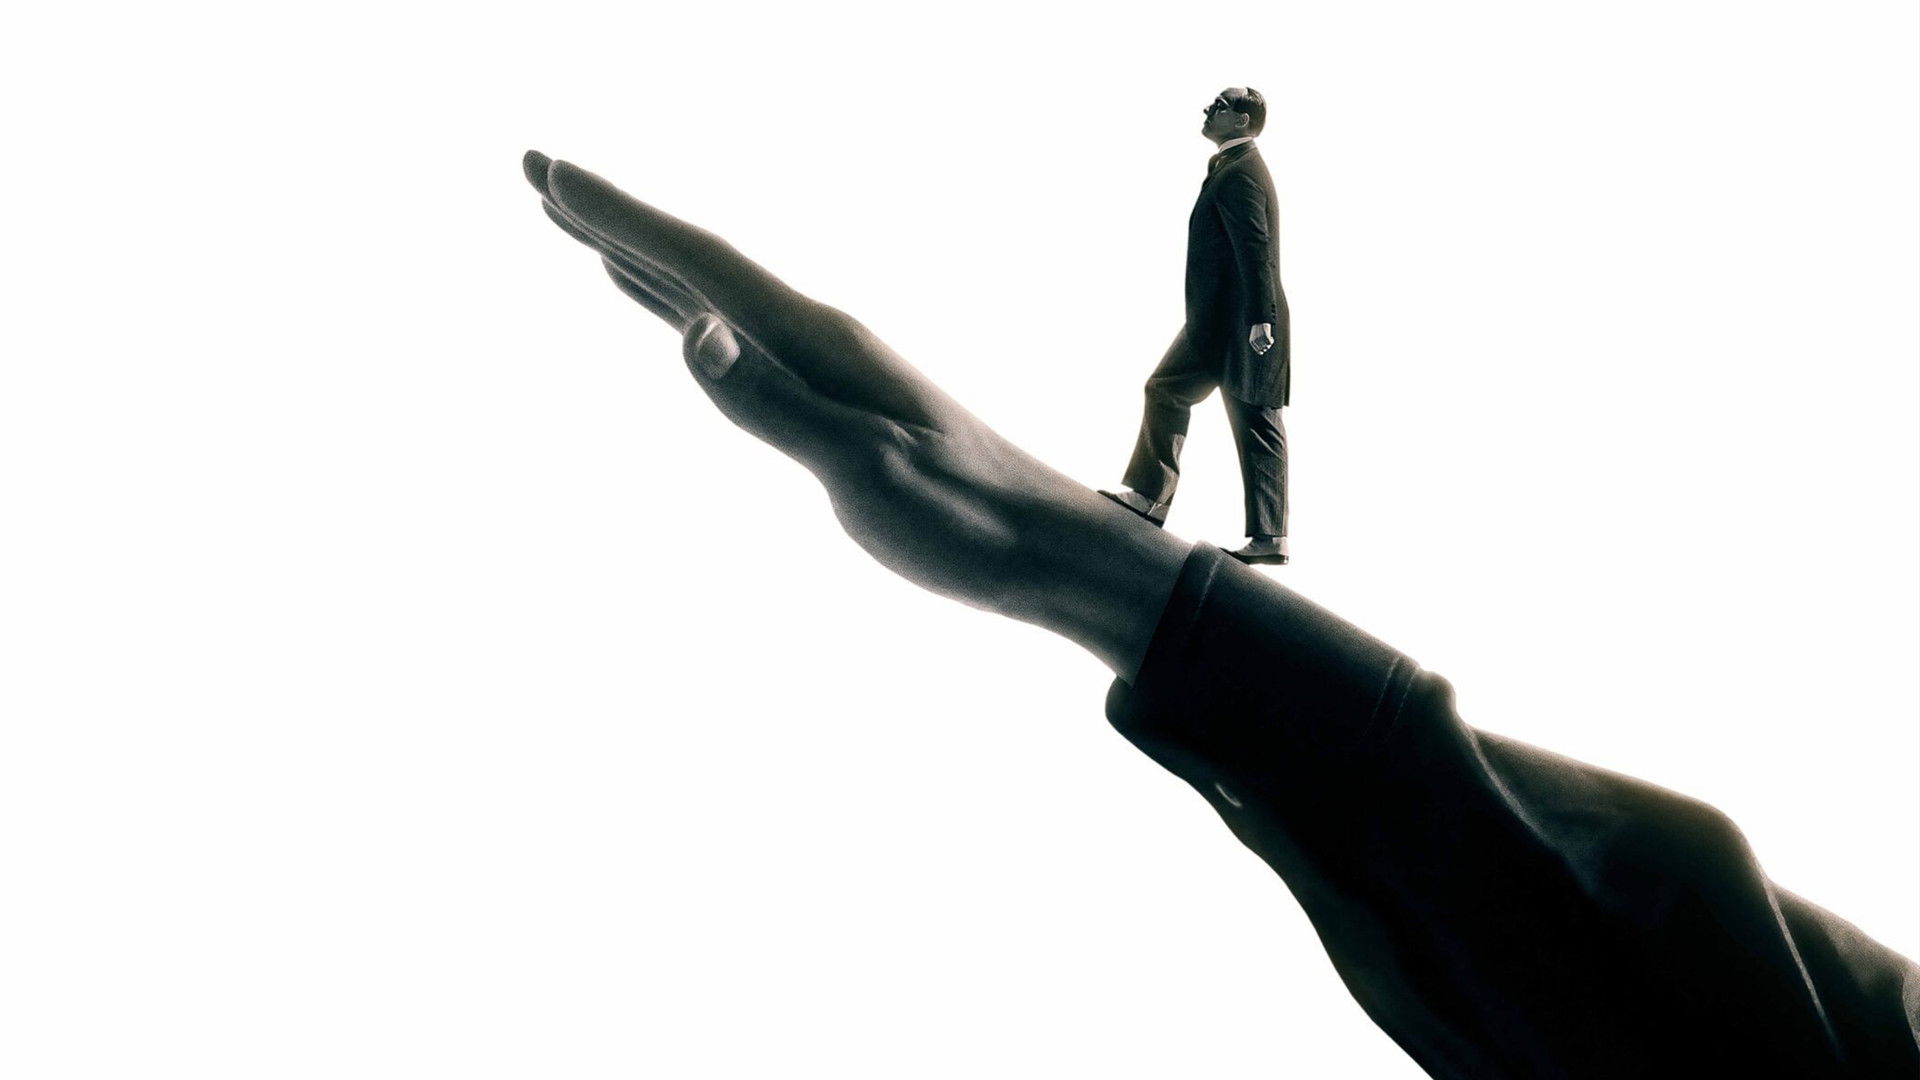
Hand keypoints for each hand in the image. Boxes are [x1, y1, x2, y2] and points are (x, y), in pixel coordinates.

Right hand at [522, 152, 1187, 678]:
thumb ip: (775, 405)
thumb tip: (692, 330)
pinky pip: (738, 335)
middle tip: (537, 171)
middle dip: (614, 218)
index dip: (618, 218)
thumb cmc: (962, 521)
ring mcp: (823, 365)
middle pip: (697, 261)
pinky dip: (690, 309)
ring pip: (713, 294)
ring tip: (583, 228)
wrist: (1043, 548)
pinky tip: (677, 310)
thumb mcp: (865, 472)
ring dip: (645, 258)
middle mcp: (817, 336)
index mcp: (819, 342)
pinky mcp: (831, 400)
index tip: (547, 173)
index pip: (701, 264)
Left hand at [1249, 323, 1274, 354]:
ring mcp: (1260, 339)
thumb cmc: (1258, 327)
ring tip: (1270, 339)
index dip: (1262, 351)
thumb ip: (1258, 342)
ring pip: (1267, 346)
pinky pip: (1270, 342)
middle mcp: (1256, 341)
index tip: (1265, 350)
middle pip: (1263, 349)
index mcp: (1252, 341)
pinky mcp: (1265, 336)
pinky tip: (1271, 337)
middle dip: (1267, 347)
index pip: (1258, 350)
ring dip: (1270, 343)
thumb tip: (1262, 351)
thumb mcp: (1255, 336)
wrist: (1259, 319)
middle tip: (1268, 342)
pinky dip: (1272, 341)